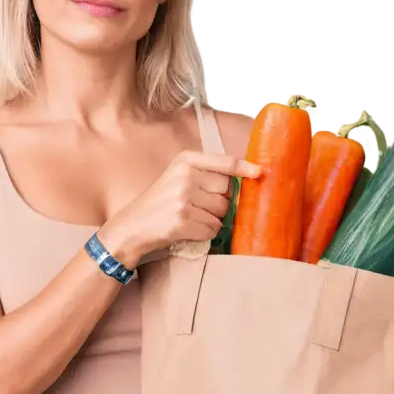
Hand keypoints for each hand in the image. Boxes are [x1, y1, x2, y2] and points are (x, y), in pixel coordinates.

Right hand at [100, 151, 259, 266]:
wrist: (133, 226)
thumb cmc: (161, 201)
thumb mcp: (178, 176)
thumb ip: (206, 173)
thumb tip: (245, 178)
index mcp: (186, 161)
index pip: (224, 163)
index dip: (245, 168)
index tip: (260, 172)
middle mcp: (185, 177)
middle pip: (227, 192)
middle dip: (220, 202)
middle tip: (199, 206)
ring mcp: (183, 199)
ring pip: (221, 213)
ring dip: (212, 220)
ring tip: (191, 218)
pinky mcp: (182, 221)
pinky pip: (212, 229)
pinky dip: (204, 233)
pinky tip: (188, 229)